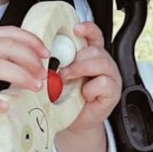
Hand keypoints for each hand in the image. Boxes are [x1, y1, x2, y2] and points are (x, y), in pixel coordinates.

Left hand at [54, 21, 120, 151]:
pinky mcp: (113, 91)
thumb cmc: (65, 99)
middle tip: (61, 71)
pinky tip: (84, 96)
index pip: (93, 35)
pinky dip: (90, 89)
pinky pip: (103, 82)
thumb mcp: (58, 76)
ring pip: (101, 62)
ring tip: (68, 80)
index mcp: (89, 54)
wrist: (73, 123)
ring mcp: (110, 76)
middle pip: (95, 49)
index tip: (75, 29)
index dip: (87, 29)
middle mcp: (102, 62)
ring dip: (80, 70)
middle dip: (76, 59)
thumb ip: (55, 63)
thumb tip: (39, 53)